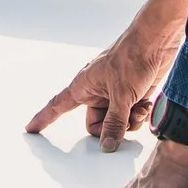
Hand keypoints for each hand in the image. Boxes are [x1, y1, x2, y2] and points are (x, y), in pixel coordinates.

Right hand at [25, 0, 187, 150]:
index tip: (30, 129)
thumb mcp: (122, 95)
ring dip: (129, 121)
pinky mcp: (130, 94)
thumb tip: (107, 146)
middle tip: (125, 119)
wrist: (156, 41)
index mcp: (83, 86)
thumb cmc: (132, 58)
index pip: (57, 106)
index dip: (44, 118)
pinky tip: (146, 104)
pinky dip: (138, 114)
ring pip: (115, 122)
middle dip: (111, 128)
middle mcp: (96, 91)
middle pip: (95, 125)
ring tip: (139, 108)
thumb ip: (115, 123)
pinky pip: (129, 116)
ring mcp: (114, 93)